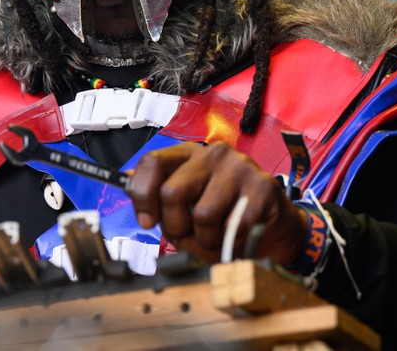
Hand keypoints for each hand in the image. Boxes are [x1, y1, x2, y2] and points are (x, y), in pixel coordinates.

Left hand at [129, 141, 308, 265]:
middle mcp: (212, 154)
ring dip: (205, 238)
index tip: (147, 220)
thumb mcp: (184, 203)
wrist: (271, 226)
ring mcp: (239, 167)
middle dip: (175, 225)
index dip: (142, 196)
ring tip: (215, 235)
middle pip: (172, 192)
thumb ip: (156, 194)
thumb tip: (125, 182)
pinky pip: (233, 227)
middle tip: (189, 233)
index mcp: (188, 154)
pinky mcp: (262, 188)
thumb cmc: (222, 214)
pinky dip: (231, 241)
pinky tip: (237, 234)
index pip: (152, 163)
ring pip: (202, 215)